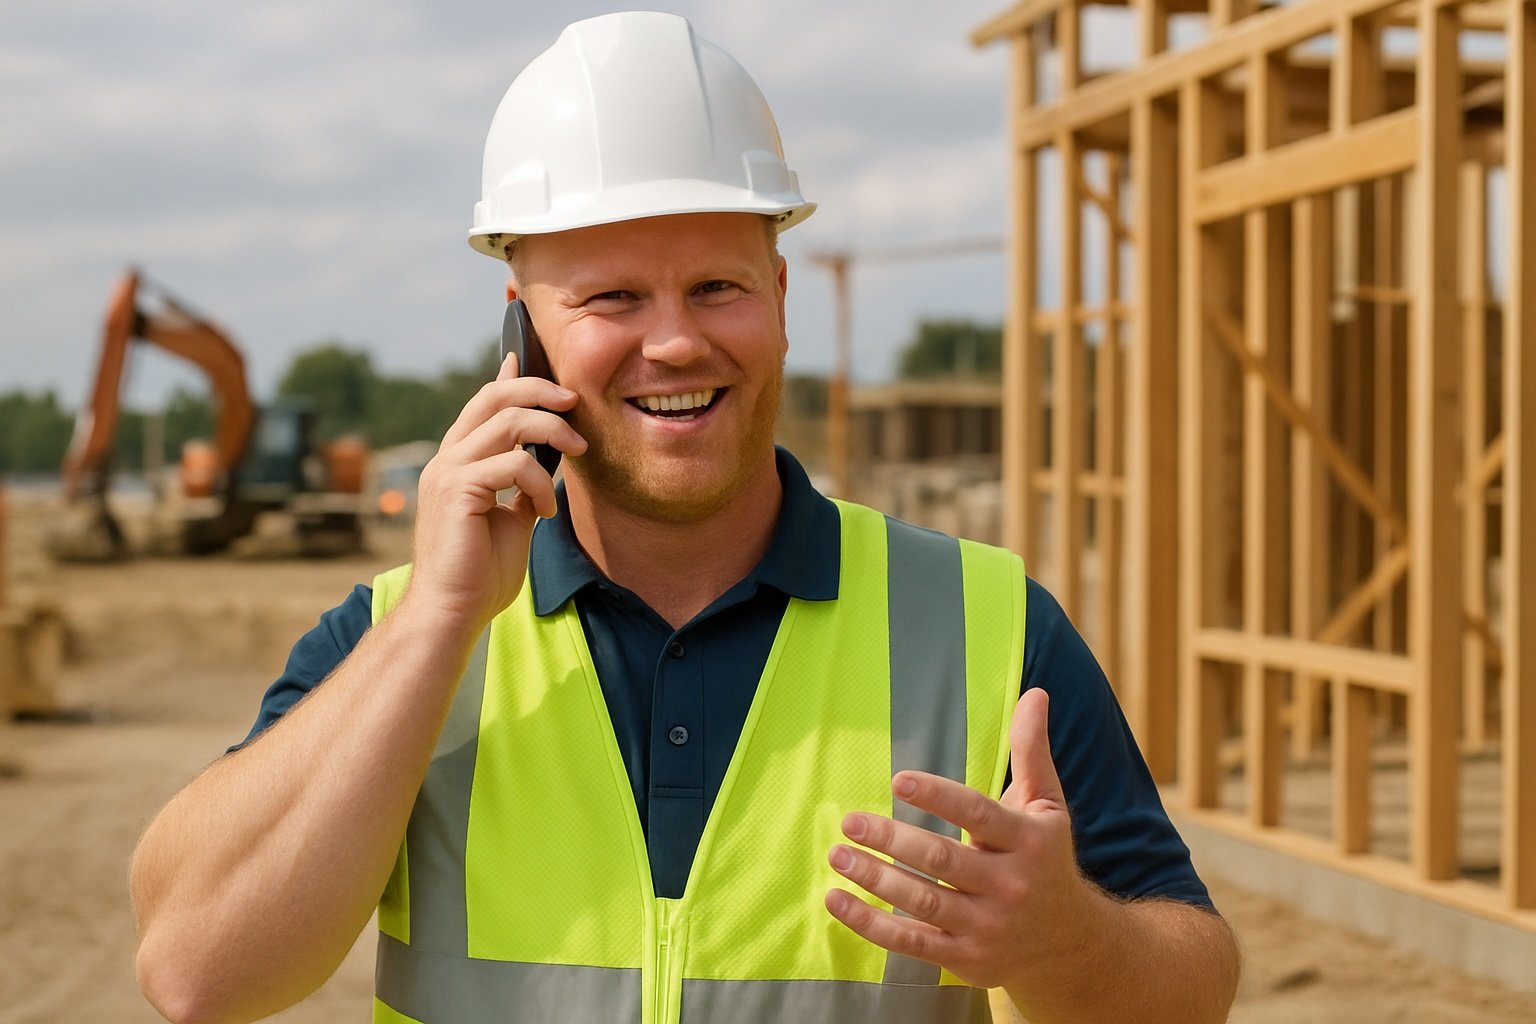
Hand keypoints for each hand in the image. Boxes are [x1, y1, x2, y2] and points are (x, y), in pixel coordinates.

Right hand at [403, 353, 587, 632]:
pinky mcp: (457, 489)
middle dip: (539, 390)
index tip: (529, 358)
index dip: (509, 378)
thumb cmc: (479, 574)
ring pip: (509, 421)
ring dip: (553, 433)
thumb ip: (520, 487)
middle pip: (494, 396)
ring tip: (577, 454)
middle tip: (573, 403)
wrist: (453, 612)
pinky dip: (539, 483)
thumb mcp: (509, 520)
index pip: (483, 404)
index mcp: (456, 463)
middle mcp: (446, 459)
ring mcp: (447, 472)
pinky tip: (544, 513)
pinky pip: (514, 463)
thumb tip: (544, 464)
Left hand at [824, 688, 1096, 992]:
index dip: (938, 796)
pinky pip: (911, 943)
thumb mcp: (1047, 805)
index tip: (898, 779)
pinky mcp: (965, 959)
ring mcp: (986, 927)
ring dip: (874, 879)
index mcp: (1028, 842)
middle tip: (850, 821)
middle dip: (891, 840)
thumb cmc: (1047, 860)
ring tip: (838, 854)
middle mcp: (1009, 886)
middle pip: (942, 860)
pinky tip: (837, 901)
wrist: (1071, 944)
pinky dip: (870, 925)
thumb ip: (1032, 751)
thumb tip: (1035, 693)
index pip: (978, 814)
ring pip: (923, 902)